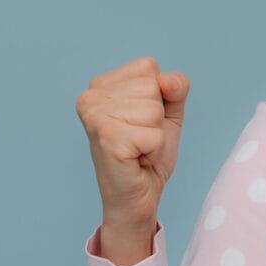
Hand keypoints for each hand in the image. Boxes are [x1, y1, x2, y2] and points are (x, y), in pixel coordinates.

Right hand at [75, 56, 189, 226]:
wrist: (137, 197)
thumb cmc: (147, 155)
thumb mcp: (168, 113)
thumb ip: (174, 87)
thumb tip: (167, 80)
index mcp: (100, 85)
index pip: (148, 67)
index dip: (157, 97)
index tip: (141, 122)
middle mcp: (90, 97)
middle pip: (152, 87)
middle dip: (157, 118)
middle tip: (140, 139)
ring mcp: (95, 117)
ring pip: (154, 111)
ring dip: (155, 136)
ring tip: (138, 149)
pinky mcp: (107, 139)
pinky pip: (155, 135)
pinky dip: (154, 151)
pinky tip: (137, 160)